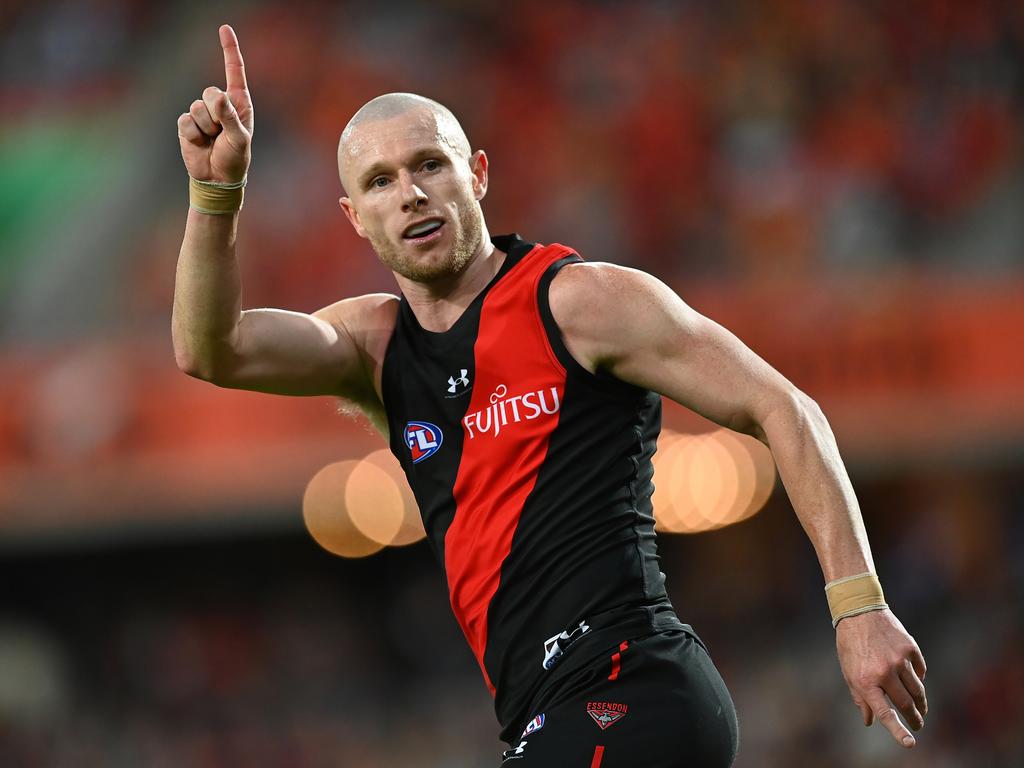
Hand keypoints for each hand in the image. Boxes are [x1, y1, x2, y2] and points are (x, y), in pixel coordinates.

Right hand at [176, 24, 252, 183]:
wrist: (217, 179)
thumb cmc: (235, 159)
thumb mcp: (239, 139)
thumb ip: (230, 117)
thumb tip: (218, 96)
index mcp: (238, 103)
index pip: (234, 71)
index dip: (229, 49)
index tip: (224, 28)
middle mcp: (220, 104)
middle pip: (209, 91)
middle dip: (215, 114)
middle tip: (221, 133)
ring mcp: (202, 113)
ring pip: (196, 107)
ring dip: (205, 127)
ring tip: (212, 141)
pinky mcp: (187, 124)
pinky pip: (185, 121)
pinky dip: (193, 134)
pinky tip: (200, 144)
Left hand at [835, 608, 927, 747]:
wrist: (859, 611)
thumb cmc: (850, 644)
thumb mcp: (848, 671)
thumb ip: (860, 697)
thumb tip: (869, 721)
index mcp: (865, 681)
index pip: (884, 713)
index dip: (898, 730)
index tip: (910, 742)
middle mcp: (884, 672)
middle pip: (906, 704)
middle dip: (914, 718)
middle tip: (917, 725)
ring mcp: (899, 660)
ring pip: (917, 690)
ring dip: (920, 702)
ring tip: (920, 709)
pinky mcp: (910, 648)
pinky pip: (920, 671)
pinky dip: (919, 678)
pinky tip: (916, 681)